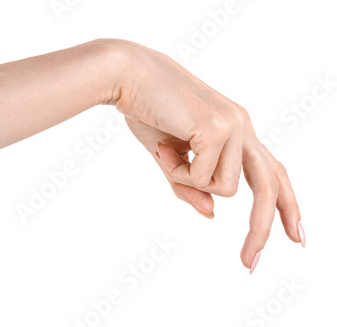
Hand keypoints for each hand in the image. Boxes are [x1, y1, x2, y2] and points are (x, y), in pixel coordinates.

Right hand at [108, 39, 303, 271]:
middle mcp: (242, 126)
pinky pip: (203, 178)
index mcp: (236, 130)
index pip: (272, 170)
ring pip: (226, 188)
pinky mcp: (217, 128)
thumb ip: (191, 187)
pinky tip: (164, 147)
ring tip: (166, 154)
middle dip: (262, 228)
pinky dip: (178, 172)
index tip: (296, 237)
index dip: (287, 204)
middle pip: (269, 186)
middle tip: (250, 264)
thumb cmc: (148, 112)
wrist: (128, 76)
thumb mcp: (170, 158)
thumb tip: (212, 214)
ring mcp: (233, 125)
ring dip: (190, 182)